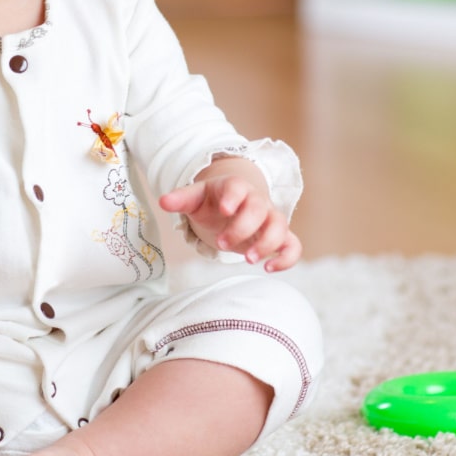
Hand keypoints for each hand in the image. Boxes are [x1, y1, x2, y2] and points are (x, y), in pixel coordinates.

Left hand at [159, 161, 301, 271]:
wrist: (232, 207)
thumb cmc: (212, 202)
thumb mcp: (195, 198)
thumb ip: (181, 199)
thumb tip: (163, 201)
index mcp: (234, 187)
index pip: (237, 187)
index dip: (233, 197)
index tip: (224, 209)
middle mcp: (256, 201)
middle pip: (259, 209)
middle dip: (242, 228)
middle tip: (222, 244)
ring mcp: (270, 218)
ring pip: (280, 226)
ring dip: (267, 244)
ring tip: (247, 259)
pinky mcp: (278, 237)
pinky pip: (293, 245)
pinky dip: (287, 257)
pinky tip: (269, 269)